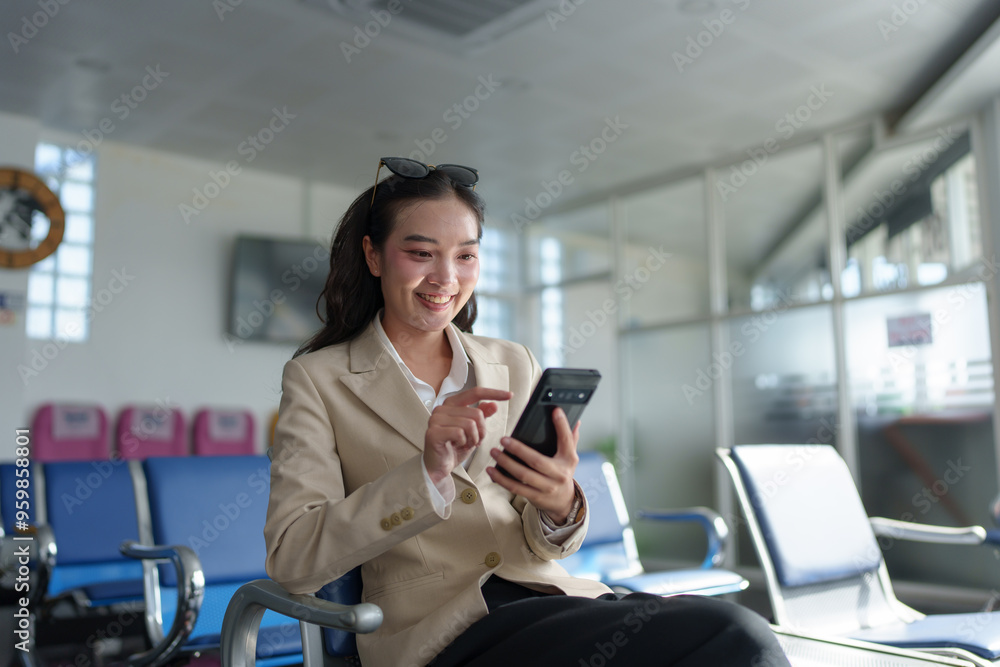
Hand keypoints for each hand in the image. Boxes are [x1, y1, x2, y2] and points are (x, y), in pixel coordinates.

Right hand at [424, 387, 511, 484]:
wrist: (439, 467)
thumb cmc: (454, 448)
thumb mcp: (473, 431)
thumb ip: (482, 416)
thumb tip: (494, 404)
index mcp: (451, 404)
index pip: (475, 392)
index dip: (494, 393)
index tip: (509, 395)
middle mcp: (442, 409)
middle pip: (476, 413)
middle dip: (481, 431)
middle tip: (475, 441)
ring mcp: (436, 420)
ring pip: (470, 424)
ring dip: (473, 438)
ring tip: (466, 444)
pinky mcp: (433, 432)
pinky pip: (460, 433)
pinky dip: (464, 442)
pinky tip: (457, 446)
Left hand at [487, 407, 579, 523]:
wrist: (563, 501)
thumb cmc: (563, 472)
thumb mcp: (570, 457)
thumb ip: (571, 439)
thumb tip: (576, 421)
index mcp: (569, 460)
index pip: (567, 440)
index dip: (562, 425)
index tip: (555, 411)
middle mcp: (560, 474)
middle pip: (537, 461)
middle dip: (518, 449)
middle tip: (503, 439)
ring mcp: (547, 487)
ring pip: (523, 475)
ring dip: (506, 464)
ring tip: (494, 452)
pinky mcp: (536, 497)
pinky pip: (516, 488)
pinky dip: (502, 479)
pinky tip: (492, 471)